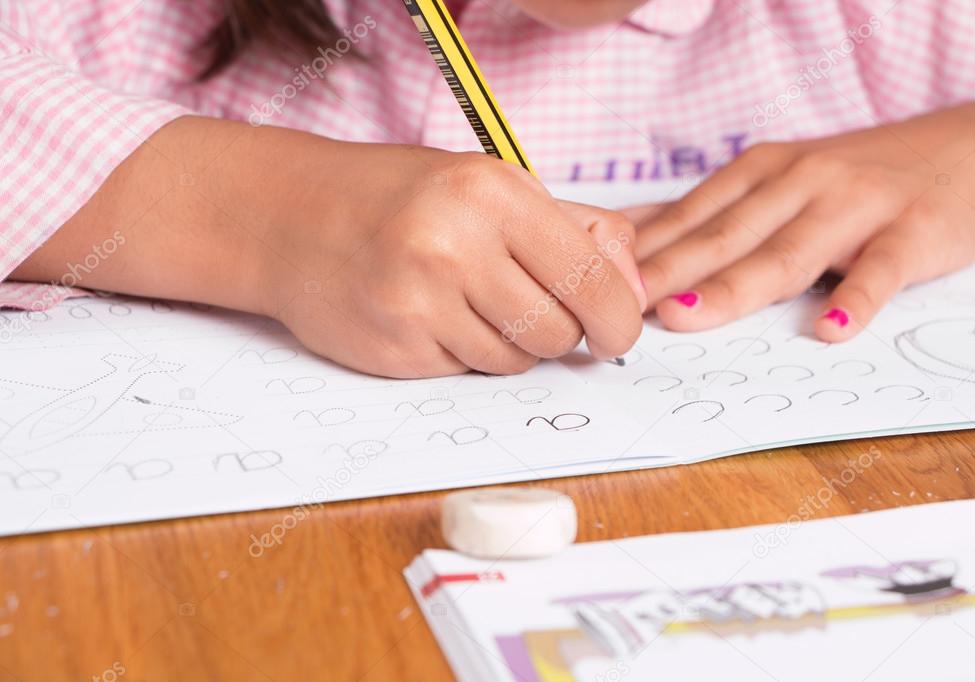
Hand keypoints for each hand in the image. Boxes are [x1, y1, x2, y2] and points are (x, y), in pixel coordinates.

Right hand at [14, 118, 643, 378]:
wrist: (290, 217)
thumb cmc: (400, 197)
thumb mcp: (488, 185)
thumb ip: (571, 228)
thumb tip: (637, 283)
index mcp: (491, 194)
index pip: (591, 279)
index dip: (618, 318)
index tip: (618, 334)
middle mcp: (454, 246)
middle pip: (557, 332)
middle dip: (559, 333)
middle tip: (533, 310)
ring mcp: (418, 303)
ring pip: (513, 363)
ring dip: (509, 345)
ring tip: (469, 304)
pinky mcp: (394, 349)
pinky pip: (466, 374)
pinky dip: (464, 355)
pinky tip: (432, 318)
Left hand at [636, 95, 974, 340]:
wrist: (959, 153)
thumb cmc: (846, 181)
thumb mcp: (775, 181)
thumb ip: (712, 212)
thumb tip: (628, 234)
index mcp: (760, 171)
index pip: (690, 217)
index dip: (641, 253)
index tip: (592, 281)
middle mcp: (800, 182)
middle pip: (724, 237)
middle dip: (665, 273)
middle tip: (616, 306)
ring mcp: (855, 206)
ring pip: (787, 253)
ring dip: (733, 287)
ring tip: (685, 316)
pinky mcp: (911, 232)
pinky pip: (880, 270)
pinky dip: (856, 299)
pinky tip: (828, 329)